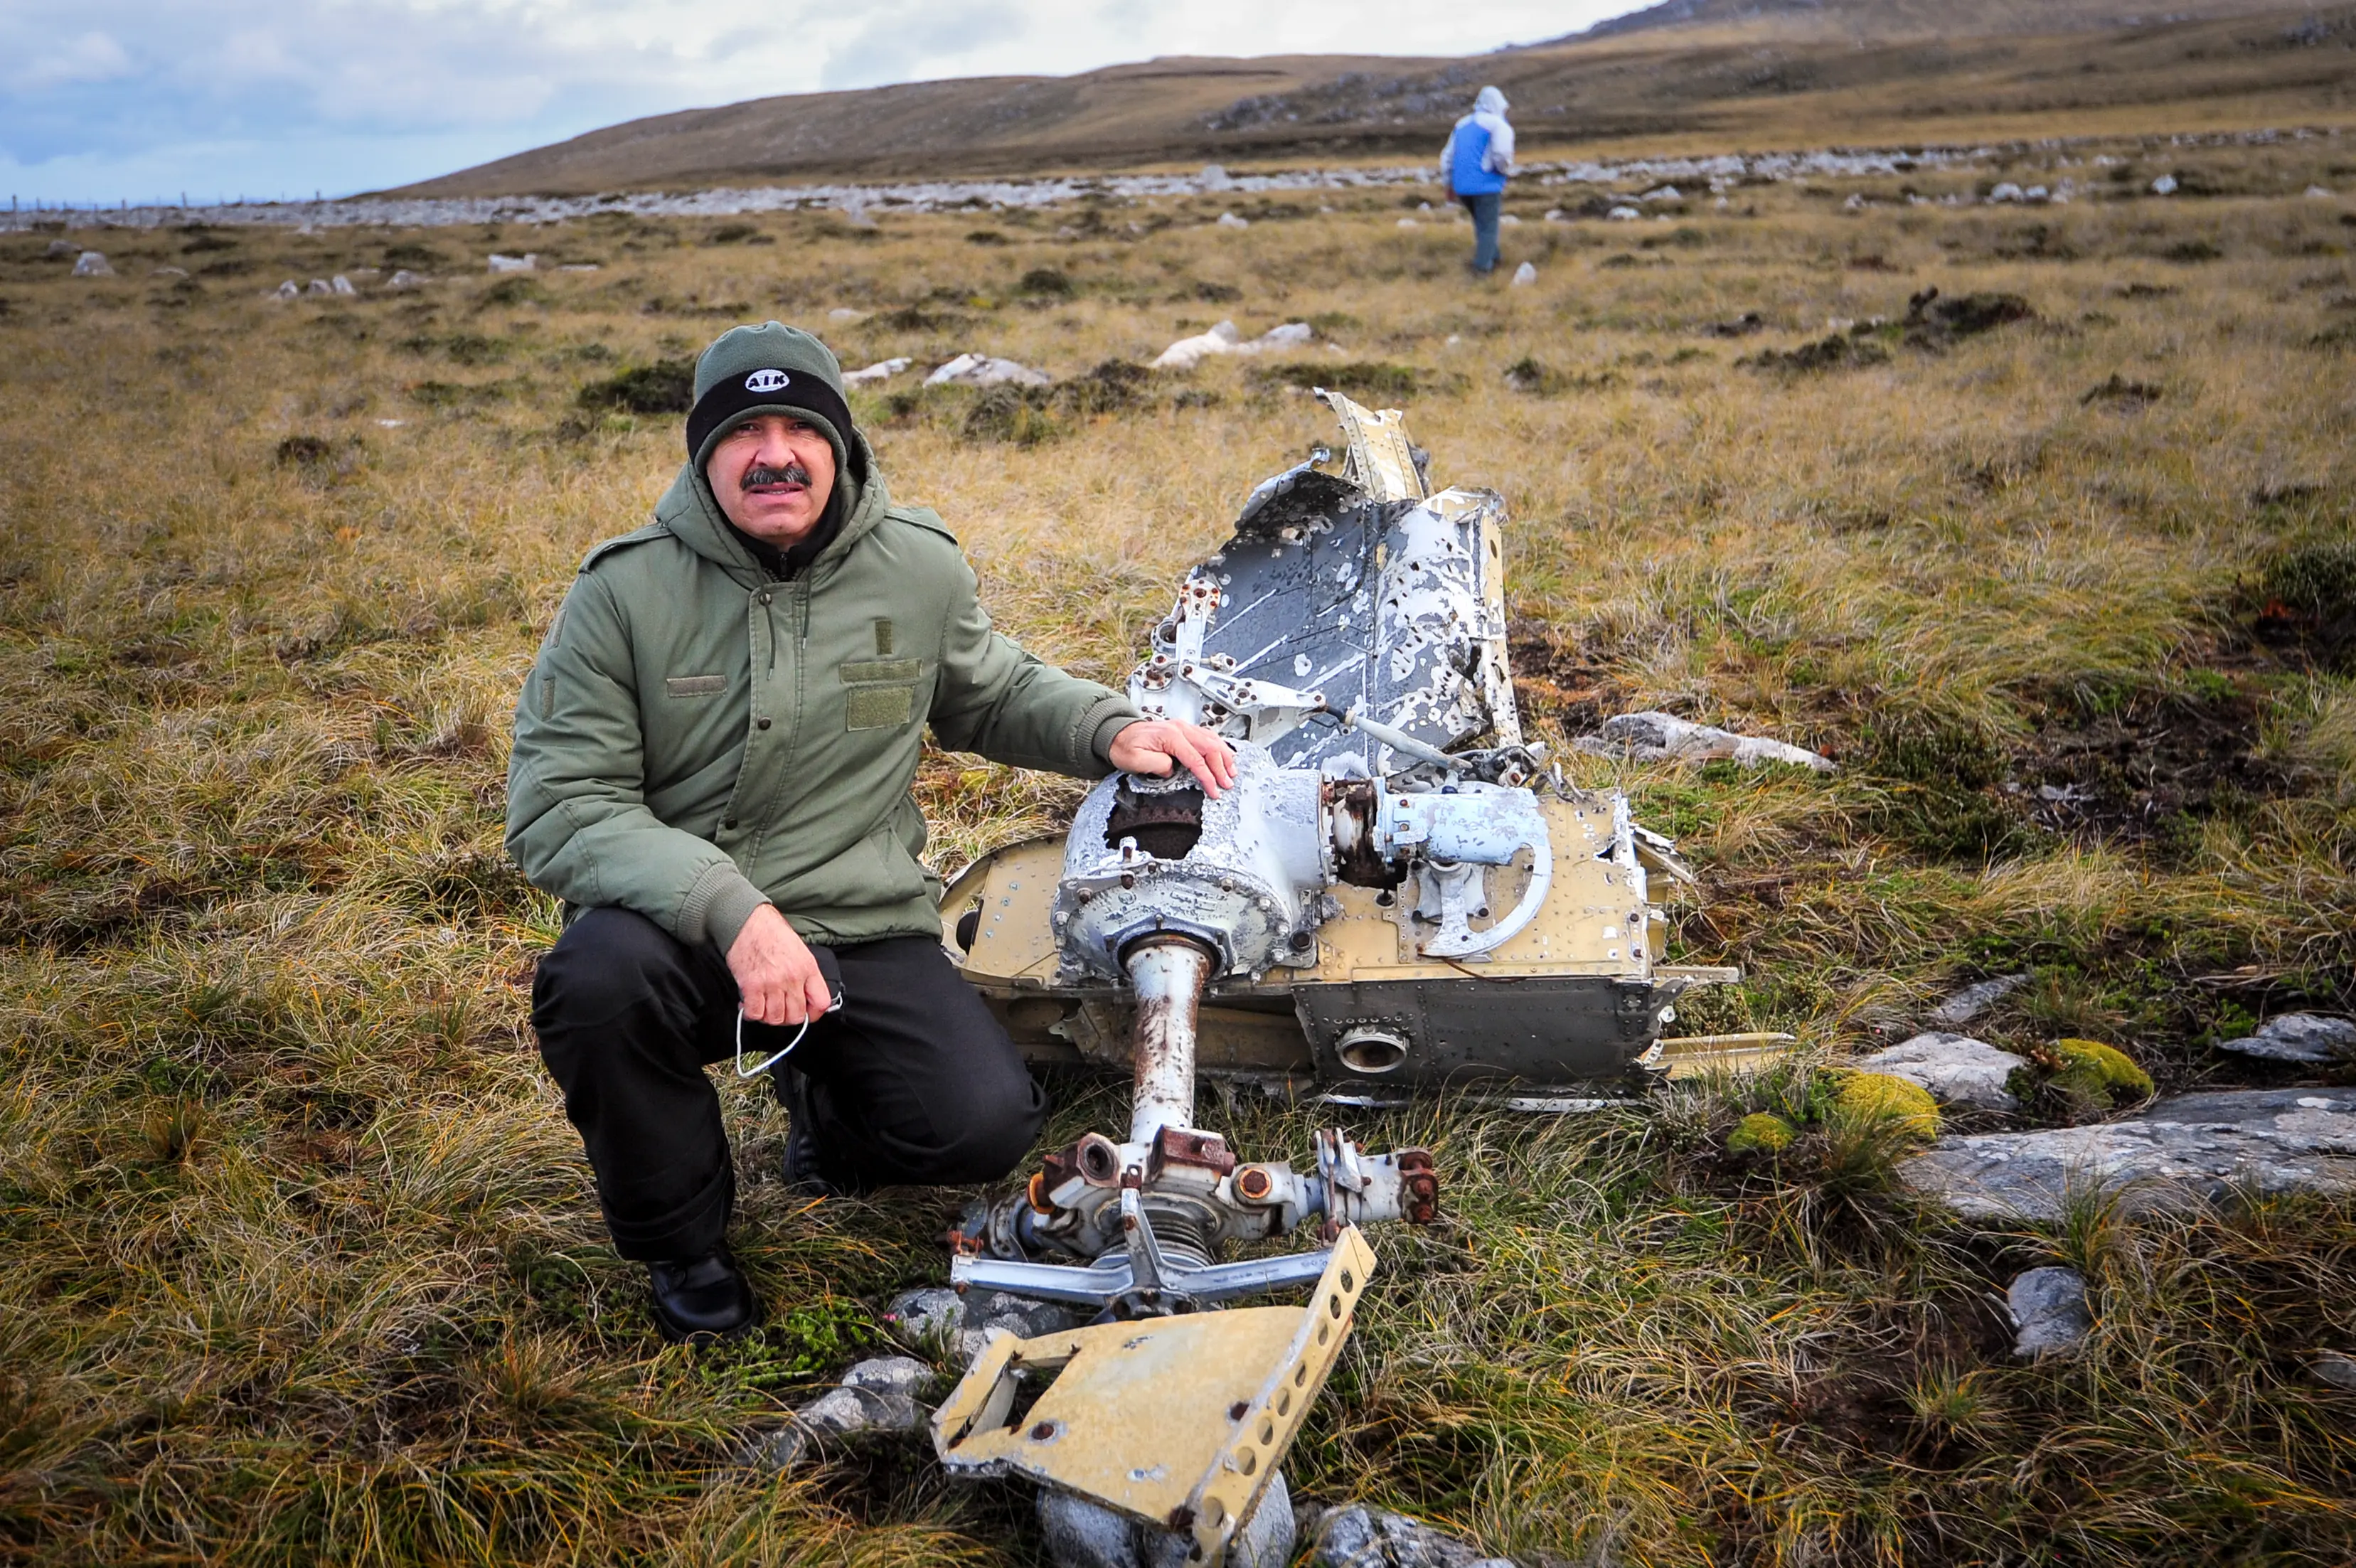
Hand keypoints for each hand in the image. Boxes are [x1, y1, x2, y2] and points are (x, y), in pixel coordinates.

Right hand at [727, 904, 832, 1025]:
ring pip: (775, 1018)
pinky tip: (749, 1004)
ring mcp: (772, 983)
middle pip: (796, 1016)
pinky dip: (752, 1013)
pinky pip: (755, 1013)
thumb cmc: (771, 932)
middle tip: (779, 1010)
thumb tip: (806, 995)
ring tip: (764, 1006)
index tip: (805, 1013)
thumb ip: (805, 973)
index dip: (813, 1013)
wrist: (747, 921)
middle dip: (787, 1017)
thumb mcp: (799, 949)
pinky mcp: (751, 986)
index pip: (821, 1002)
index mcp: (807, 968)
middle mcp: (792, 978)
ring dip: (768, 1016)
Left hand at [1108, 719, 1238, 798]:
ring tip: (1231, 771)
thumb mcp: (1136, 760)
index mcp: (1170, 736)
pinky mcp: (1183, 729)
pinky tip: (1223, 755)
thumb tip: (1174, 770)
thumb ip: (1158, 765)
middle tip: (1227, 784)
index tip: (1214, 790)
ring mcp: (1183, 727)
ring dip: (1224, 756)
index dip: (1208, 777)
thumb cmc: (1125, 746)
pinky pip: (1206, 736)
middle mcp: (1180, 728)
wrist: (1117, 733)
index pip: (1196, 759)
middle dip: (1221, 768)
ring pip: (1212, 739)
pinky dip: (1218, 746)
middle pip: (1210, 747)